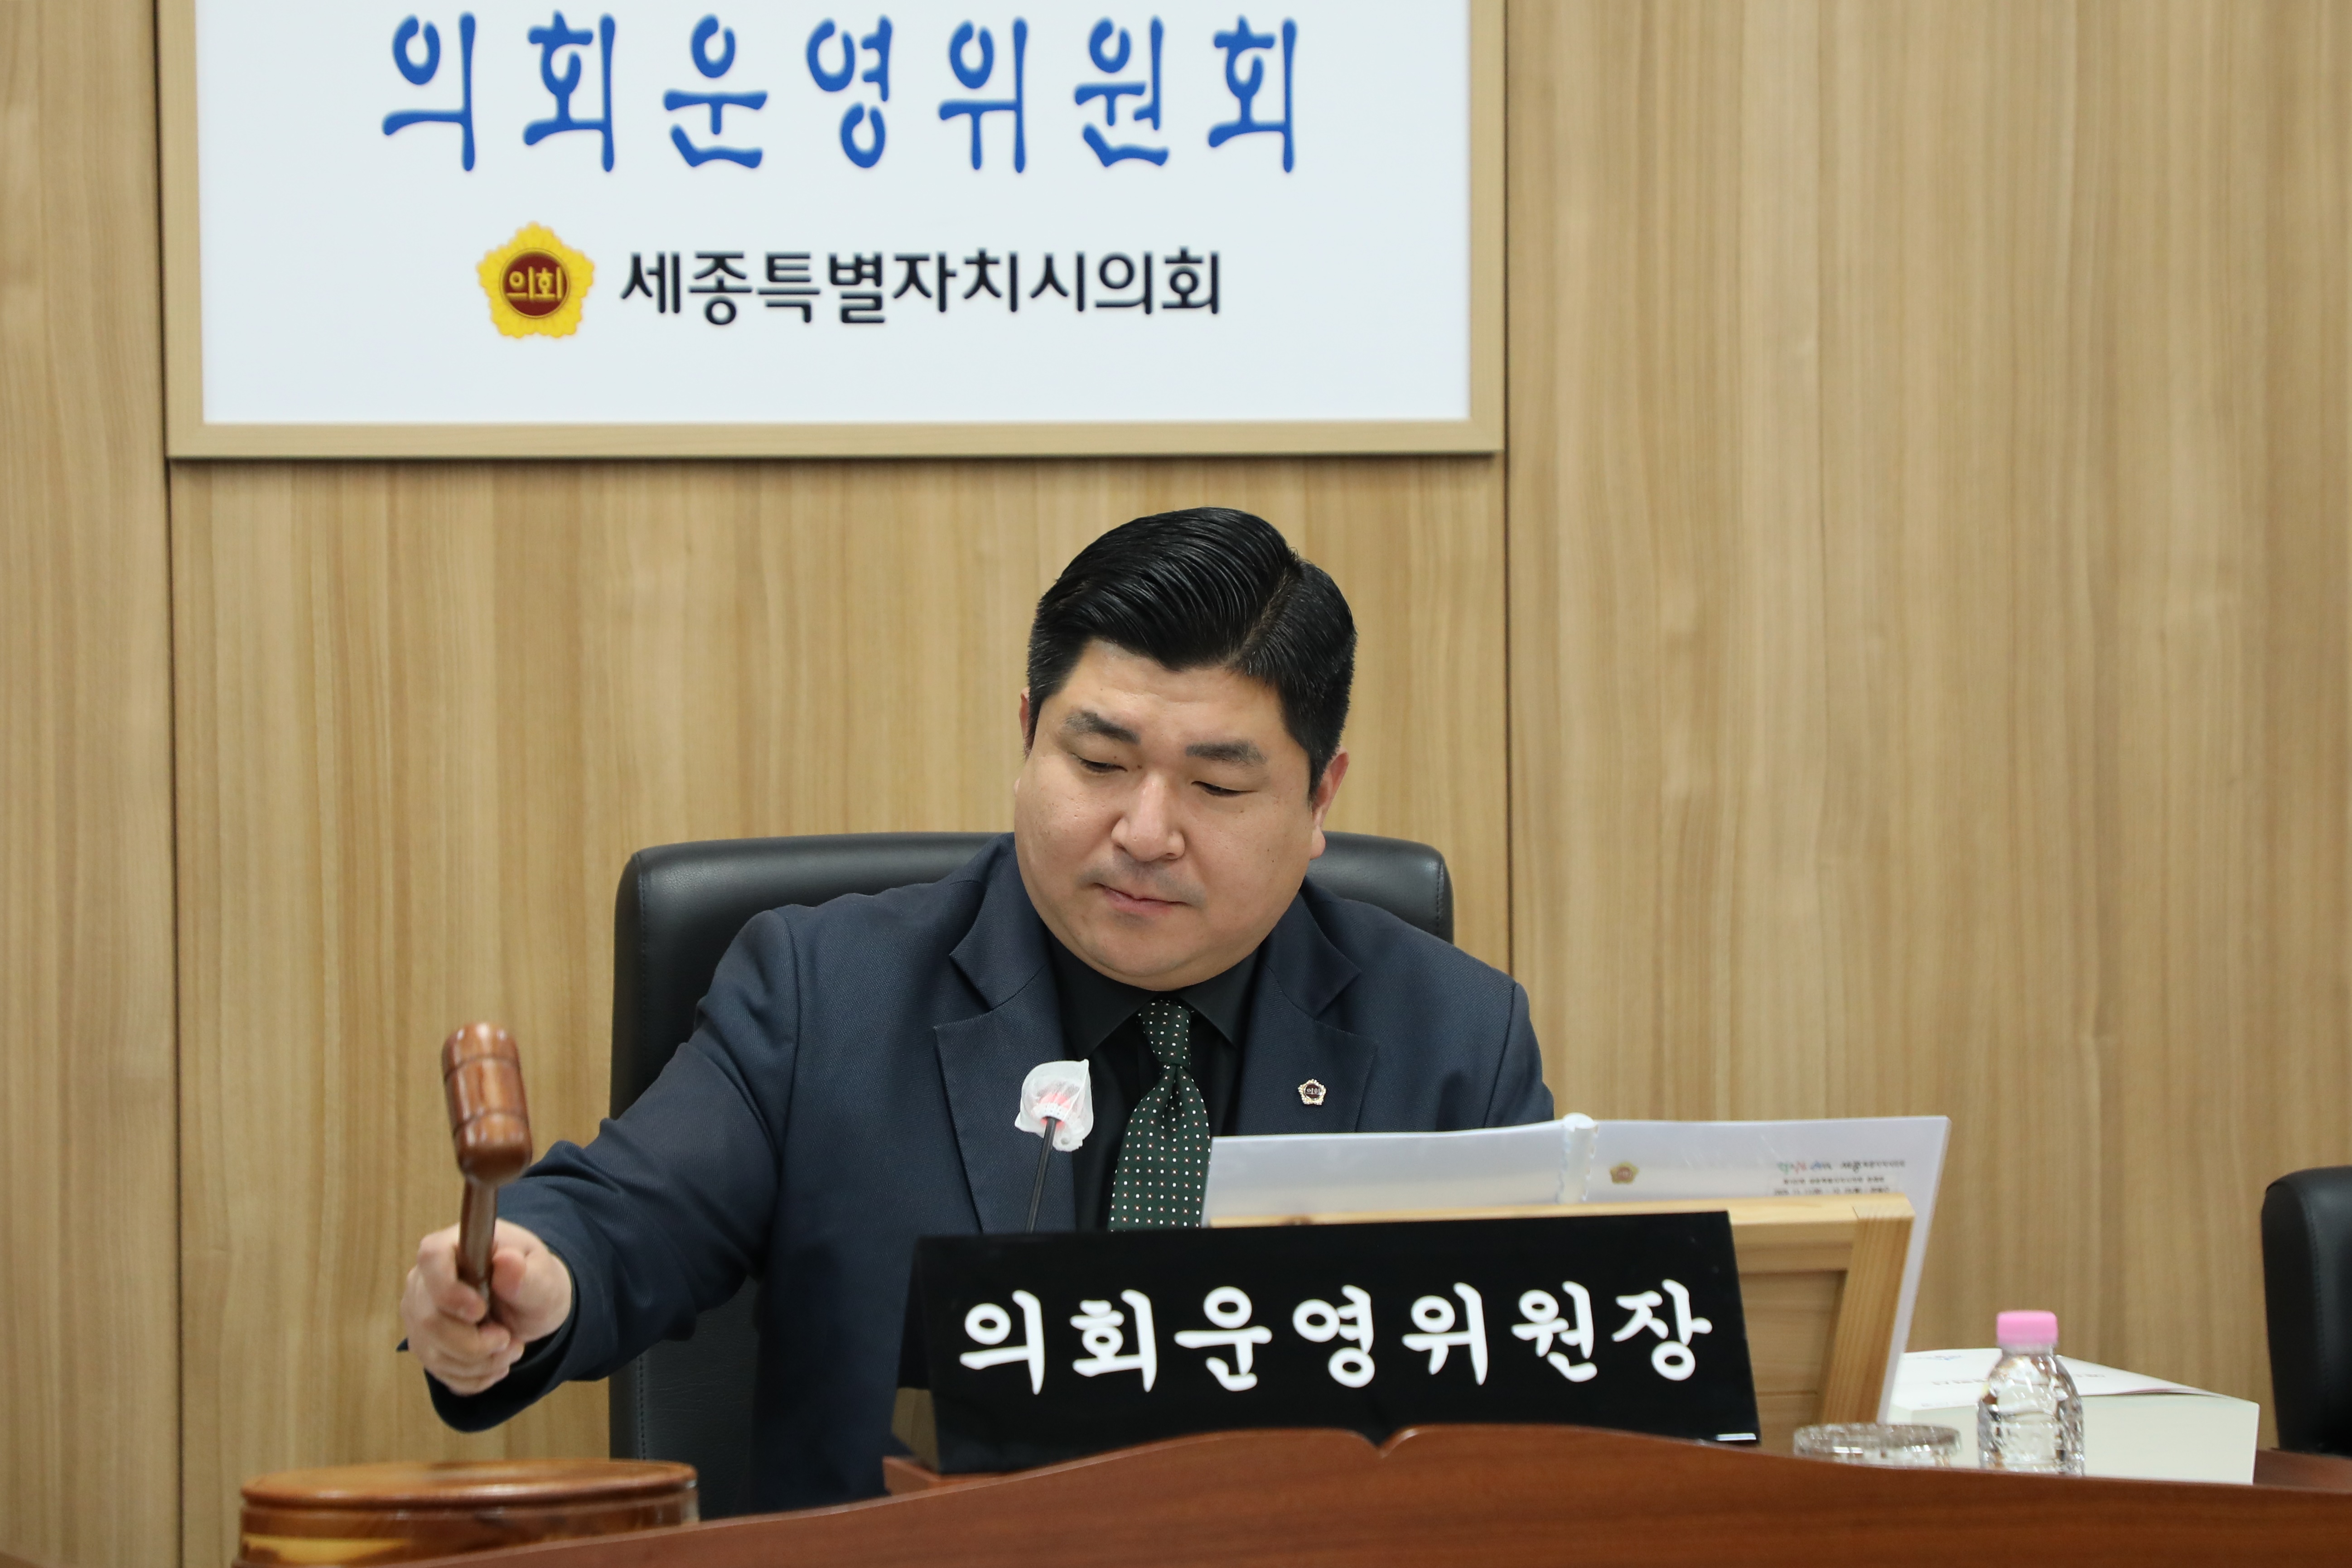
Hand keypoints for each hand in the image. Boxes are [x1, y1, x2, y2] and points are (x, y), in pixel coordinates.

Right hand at [401, 1219, 574, 1394]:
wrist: (529, 1305)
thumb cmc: (533, 1280)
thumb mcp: (544, 1276)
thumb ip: (528, 1274)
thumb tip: (507, 1262)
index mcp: (453, 1246)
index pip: (430, 1259)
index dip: (449, 1290)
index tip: (480, 1311)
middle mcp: (425, 1279)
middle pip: (429, 1319)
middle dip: (473, 1343)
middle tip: (509, 1341)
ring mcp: (419, 1313)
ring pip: (433, 1352)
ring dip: (478, 1363)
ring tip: (512, 1350)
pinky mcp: (424, 1343)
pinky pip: (440, 1371)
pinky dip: (473, 1377)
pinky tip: (496, 1364)